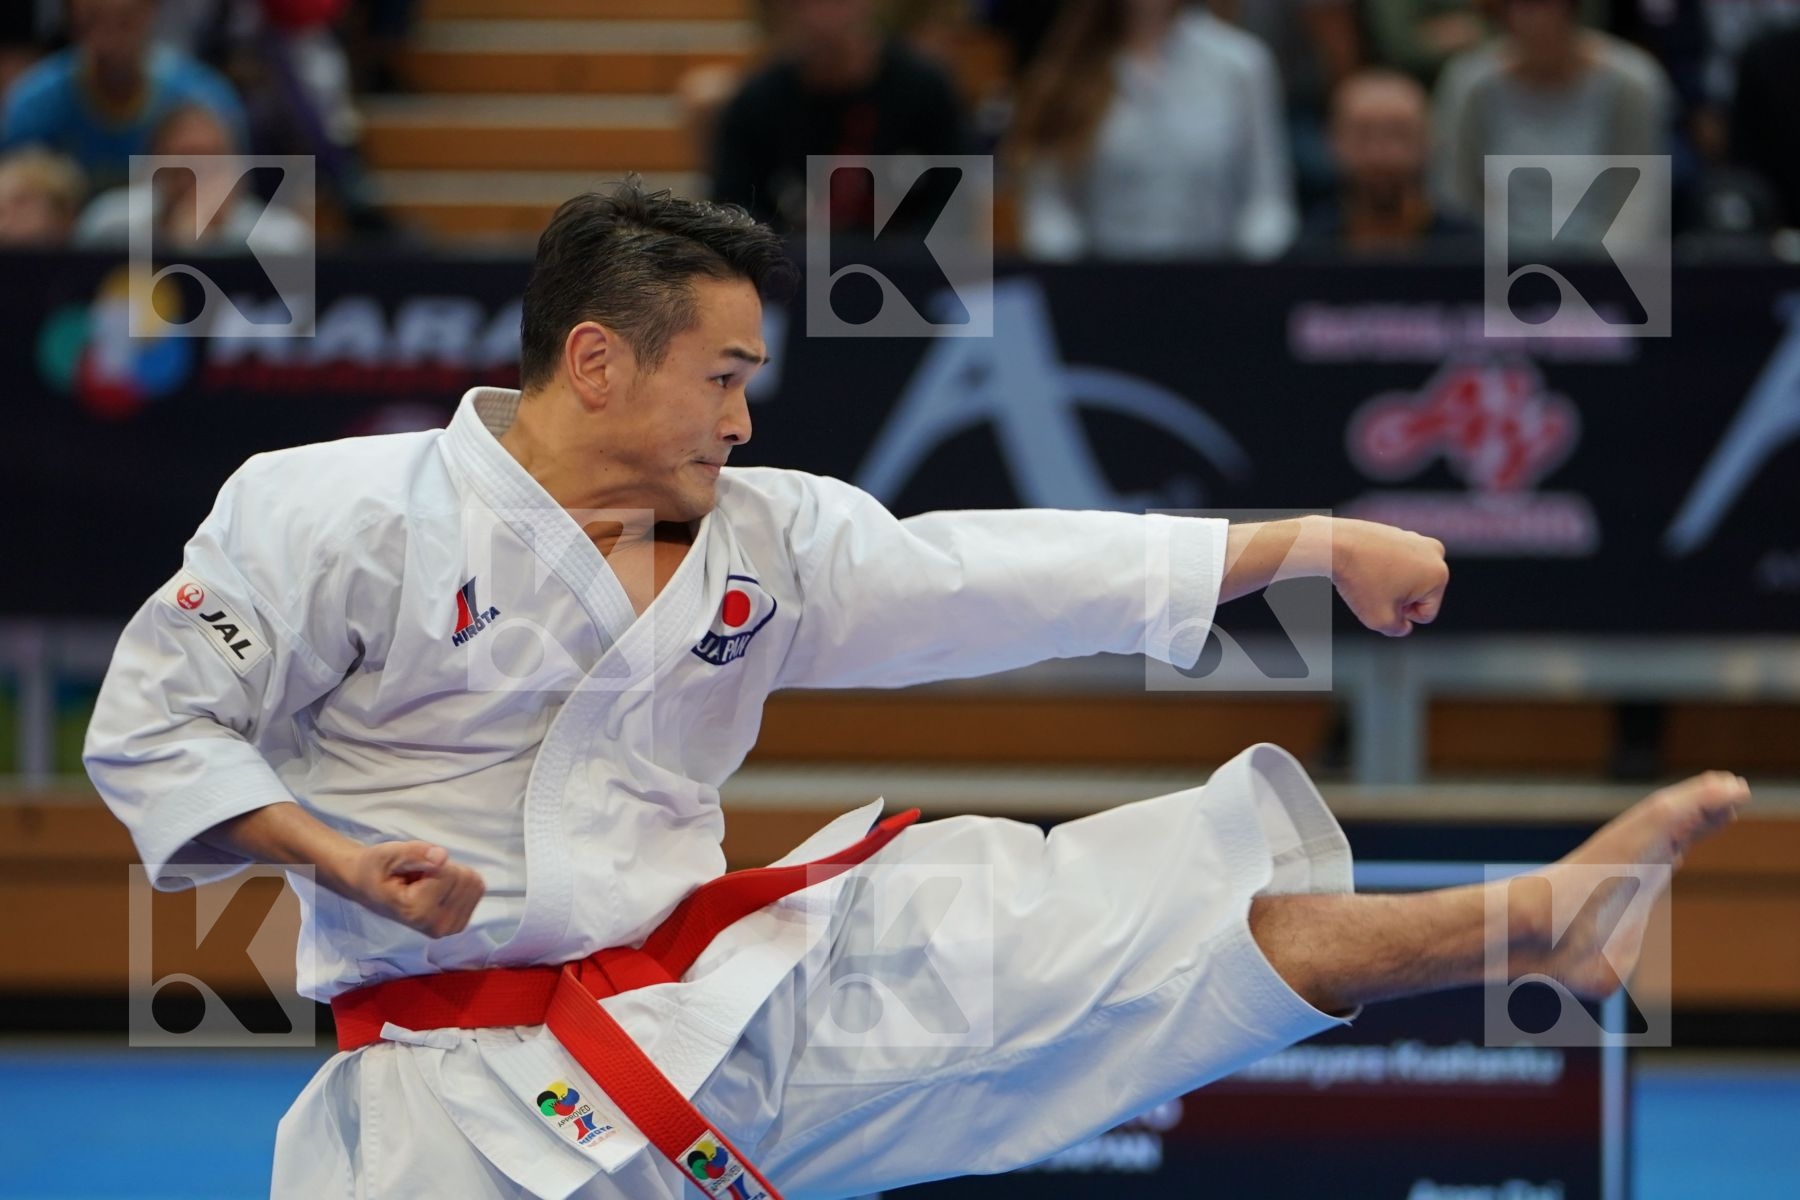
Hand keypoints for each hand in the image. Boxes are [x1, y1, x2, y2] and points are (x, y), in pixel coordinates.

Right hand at [334, 841, 486, 937]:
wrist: (368, 887)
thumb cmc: (377, 869)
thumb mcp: (388, 854)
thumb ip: (415, 853)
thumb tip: (442, 857)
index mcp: (416, 912)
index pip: (449, 872)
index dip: (431, 862)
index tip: (410, 872)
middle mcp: (436, 926)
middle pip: (466, 879)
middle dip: (444, 869)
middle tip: (419, 878)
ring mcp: (449, 928)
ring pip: (474, 885)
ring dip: (452, 876)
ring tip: (425, 883)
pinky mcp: (458, 924)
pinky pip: (476, 891)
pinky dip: (458, 884)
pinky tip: (436, 890)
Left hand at [1330, 518, 1447, 636]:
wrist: (1336, 544)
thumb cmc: (1360, 581)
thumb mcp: (1380, 620)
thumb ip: (1398, 630)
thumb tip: (1404, 626)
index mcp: (1439, 575)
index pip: (1425, 614)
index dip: (1402, 616)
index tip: (1383, 600)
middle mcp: (1435, 553)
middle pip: (1418, 595)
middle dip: (1397, 599)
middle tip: (1375, 588)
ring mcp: (1417, 539)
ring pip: (1405, 580)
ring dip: (1389, 585)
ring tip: (1369, 576)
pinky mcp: (1400, 533)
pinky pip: (1393, 565)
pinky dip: (1380, 570)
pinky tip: (1366, 564)